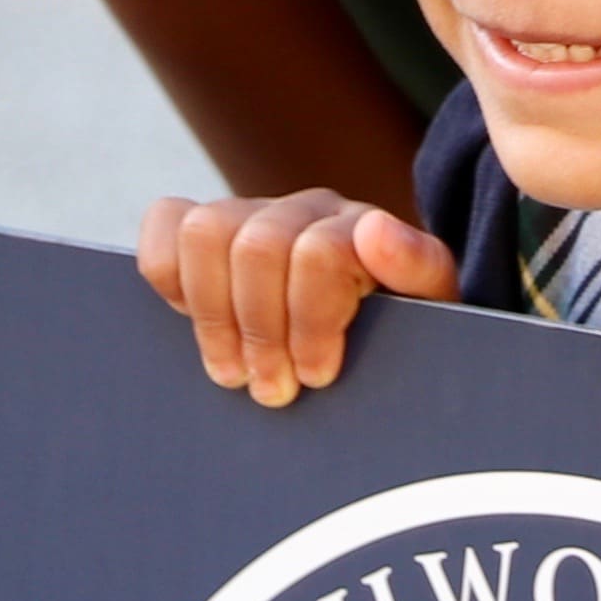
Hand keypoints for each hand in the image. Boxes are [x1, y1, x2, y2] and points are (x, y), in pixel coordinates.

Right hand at [139, 190, 459, 405]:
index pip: (319, 250)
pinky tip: (194, 322)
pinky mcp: (209, 231)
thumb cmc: (405, 340)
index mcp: (362, 228)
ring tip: (232, 371)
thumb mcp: (434, 314)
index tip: (318, 376)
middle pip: (257, 246)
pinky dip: (168, 273)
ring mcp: (254, 215)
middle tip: (271, 389)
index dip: (311, 320)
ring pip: (205, 231)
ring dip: (212, 314)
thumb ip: (417, 268)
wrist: (384, 347)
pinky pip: (167, 223)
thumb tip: (374, 229)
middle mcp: (307, 211)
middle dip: (260, 329)